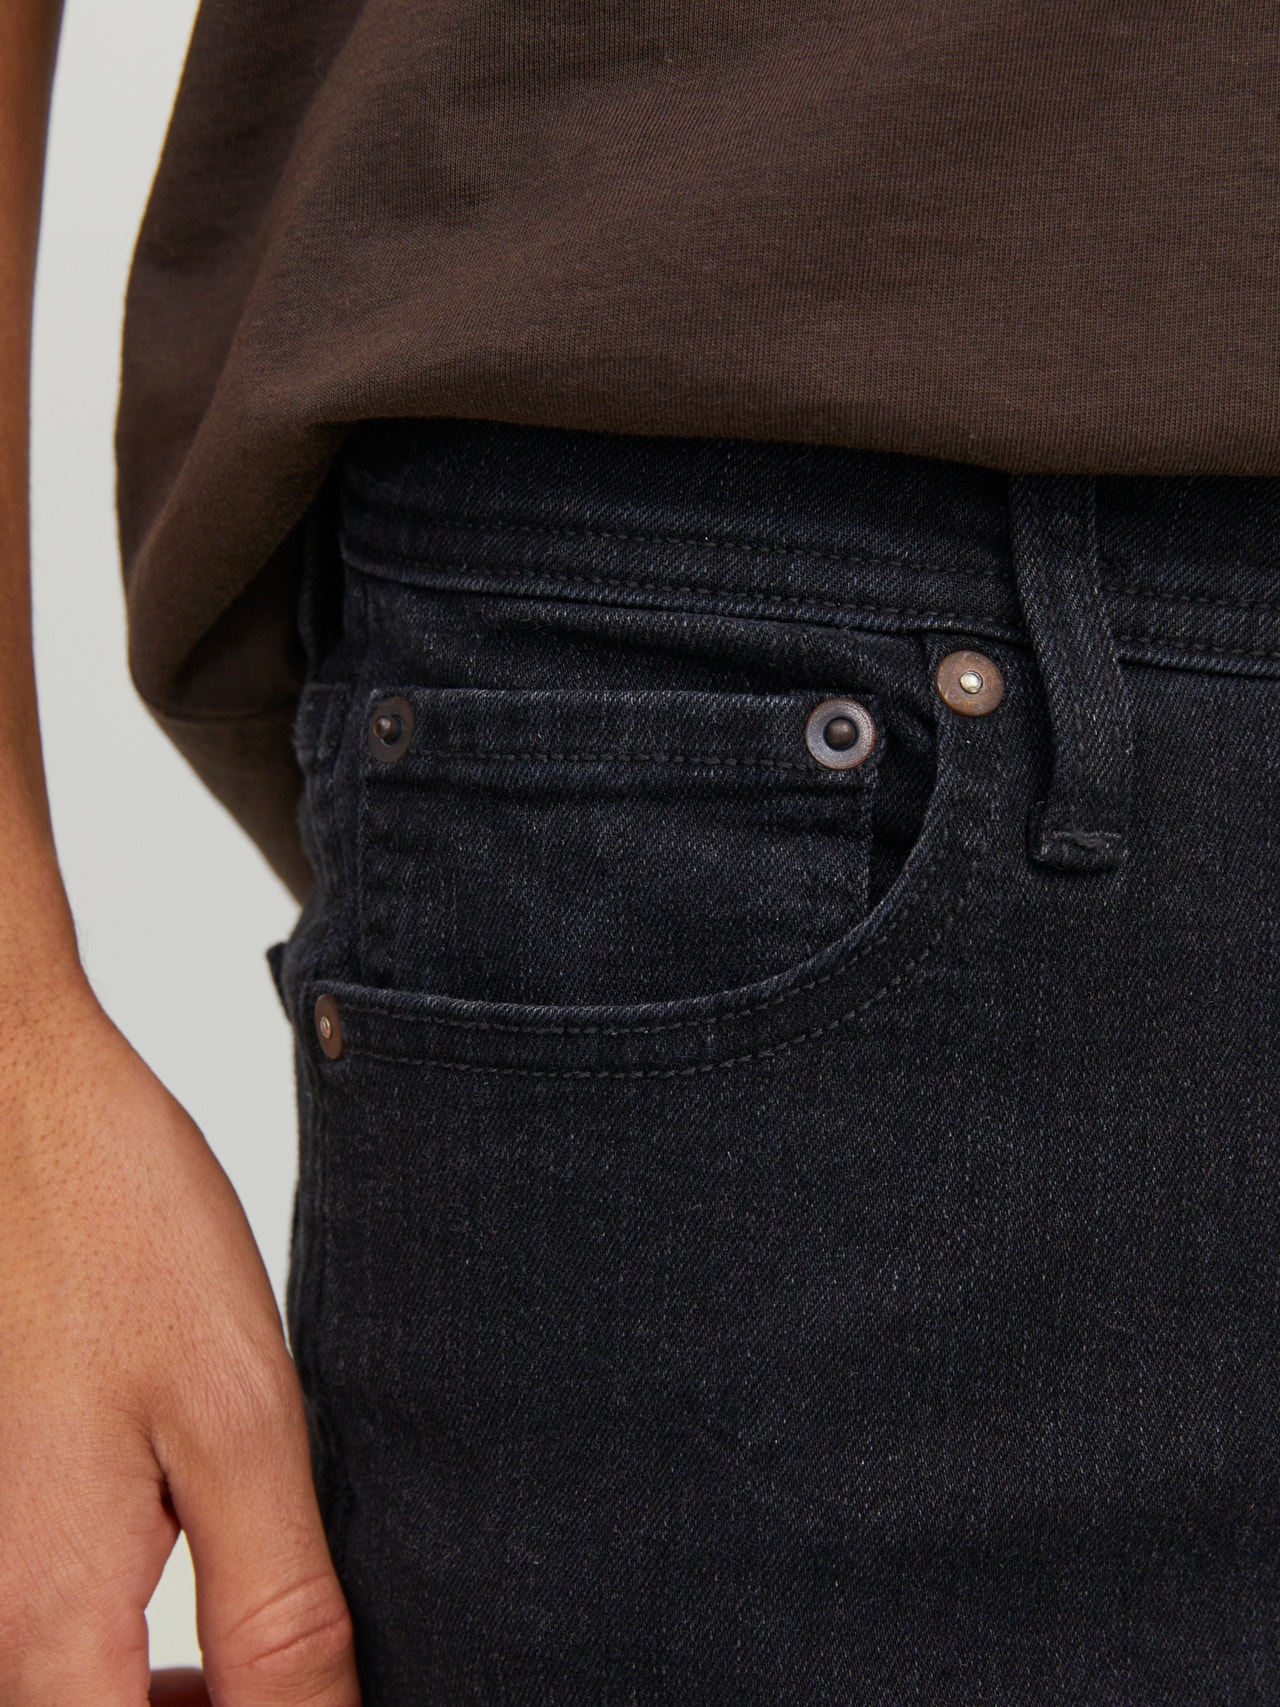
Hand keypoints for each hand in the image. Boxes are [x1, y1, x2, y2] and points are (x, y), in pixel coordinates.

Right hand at [0, 979, 358, 1706]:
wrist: (15, 1112)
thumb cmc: (118, 1233)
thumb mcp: (241, 1424)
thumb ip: (280, 1614)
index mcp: (48, 1623)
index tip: (324, 1696)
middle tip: (312, 1681)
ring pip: (72, 1698)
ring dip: (175, 1706)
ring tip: (271, 1664)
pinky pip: (51, 1646)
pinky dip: (126, 1666)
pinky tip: (203, 1614)